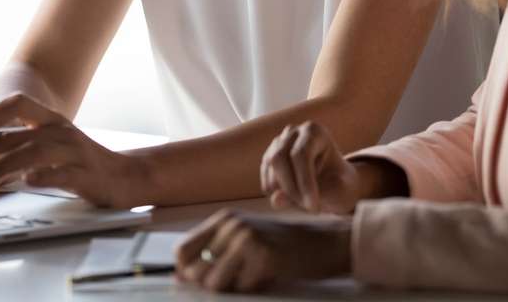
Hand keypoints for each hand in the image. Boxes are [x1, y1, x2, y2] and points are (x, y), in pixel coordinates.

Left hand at [0, 93, 146, 207]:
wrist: (126, 177)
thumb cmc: (79, 163)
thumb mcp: (44, 149)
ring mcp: (76, 152)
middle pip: (17, 138)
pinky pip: (63, 174)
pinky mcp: (86, 175)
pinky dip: (44, 176)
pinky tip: (27, 182)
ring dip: (3, 167)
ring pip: (34, 154)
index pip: (19, 103)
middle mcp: (62, 131)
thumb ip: (9, 147)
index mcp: (51, 120)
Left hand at [175, 208, 351, 292]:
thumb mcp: (248, 238)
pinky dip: (253, 288)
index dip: (187, 272)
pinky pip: (243, 288)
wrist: (326, 241)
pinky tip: (269, 274)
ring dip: (232, 288)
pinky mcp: (263, 256)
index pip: (182, 251)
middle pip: (195, 271)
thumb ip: (217, 251)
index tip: (201, 281)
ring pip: (215, 283)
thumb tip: (181, 275)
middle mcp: (231, 225)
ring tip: (252, 276)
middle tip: (236, 279)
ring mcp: (247, 239)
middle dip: (210, 284)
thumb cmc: (285, 243)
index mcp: (224, 219)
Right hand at [260, 121, 361, 213]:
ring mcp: (279, 141)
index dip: (304, 182)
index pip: (301, 154)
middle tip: (308, 208)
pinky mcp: (270, 155)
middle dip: (291, 188)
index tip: (313, 207)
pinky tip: (288, 200)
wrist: (336, 183)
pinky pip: (265, 172)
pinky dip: (273, 190)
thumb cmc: (339, 184)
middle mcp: (294, 131)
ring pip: (270, 164)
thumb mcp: (335, 190)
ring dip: (283, 190)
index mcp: (315, 132)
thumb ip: (308, 193)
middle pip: (280, 157)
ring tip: (303, 204)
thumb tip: (275, 200)